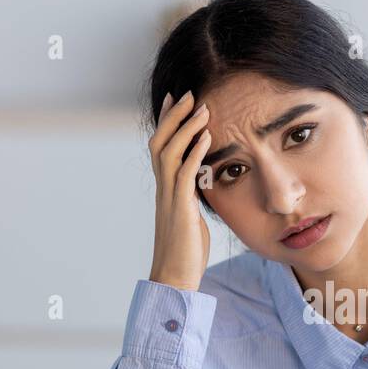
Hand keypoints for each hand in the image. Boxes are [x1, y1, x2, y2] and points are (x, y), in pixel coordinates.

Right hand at [148, 89, 212, 291]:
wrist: (176, 276)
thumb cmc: (186, 250)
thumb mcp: (192, 215)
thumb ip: (194, 195)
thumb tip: (204, 181)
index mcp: (167, 189)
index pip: (162, 147)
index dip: (167, 122)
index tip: (176, 99)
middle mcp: (164, 188)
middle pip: (160, 142)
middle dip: (174, 116)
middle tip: (187, 93)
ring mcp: (170, 197)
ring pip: (170, 152)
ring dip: (186, 128)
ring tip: (202, 107)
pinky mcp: (180, 208)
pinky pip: (185, 174)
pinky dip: (195, 152)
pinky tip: (207, 137)